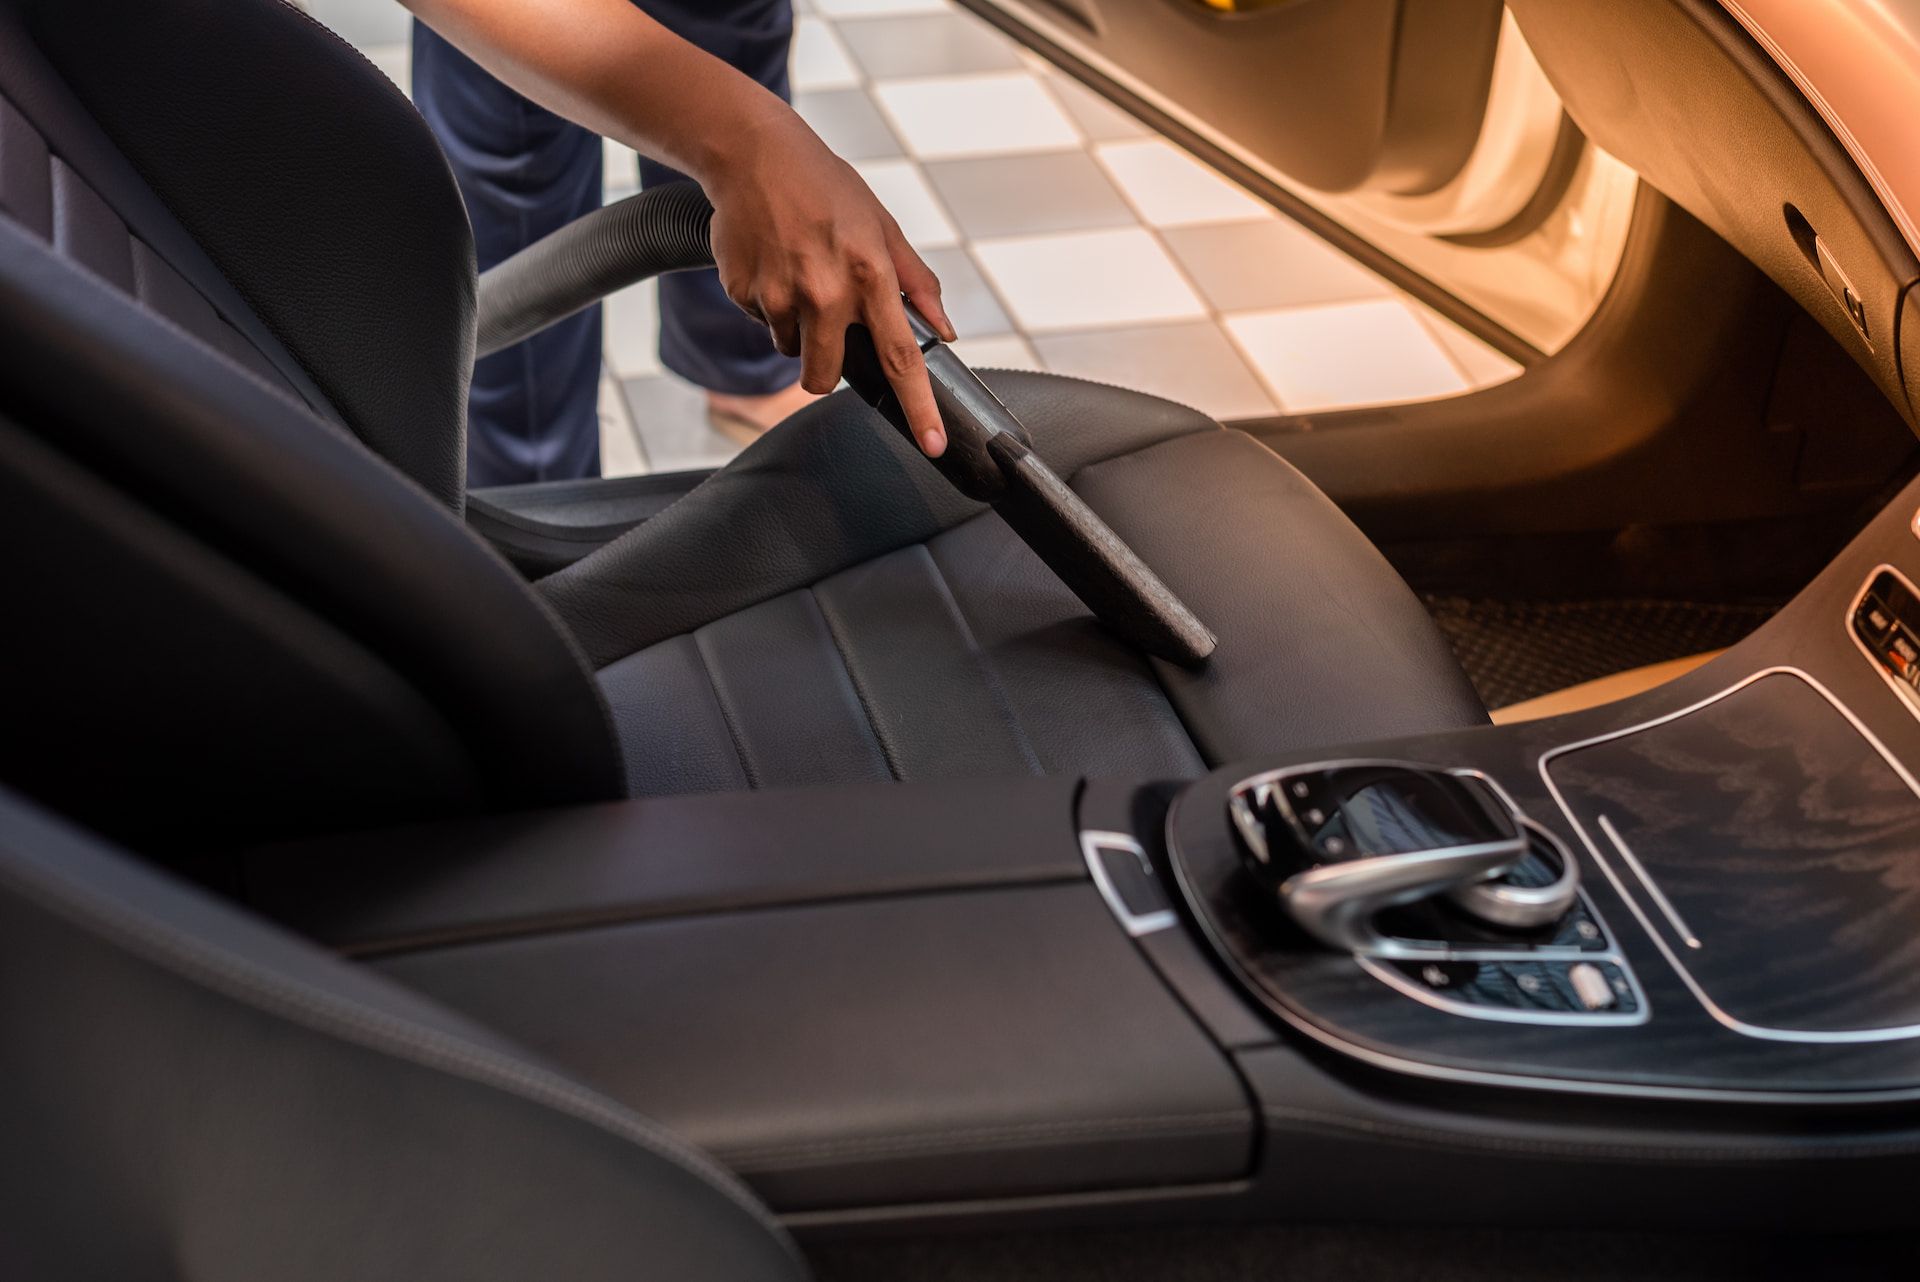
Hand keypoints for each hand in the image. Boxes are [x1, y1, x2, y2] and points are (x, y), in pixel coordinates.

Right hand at [705, 114, 955, 455]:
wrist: (754, 154)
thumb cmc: (826, 188)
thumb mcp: (883, 226)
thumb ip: (916, 283)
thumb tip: (944, 330)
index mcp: (869, 274)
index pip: (901, 357)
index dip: (919, 407)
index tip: (933, 444)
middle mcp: (825, 290)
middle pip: (824, 377)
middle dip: (825, 367)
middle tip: (825, 323)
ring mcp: (780, 293)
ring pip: (790, 350)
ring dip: (796, 328)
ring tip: (798, 274)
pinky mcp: (743, 290)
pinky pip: (762, 322)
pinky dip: (768, 303)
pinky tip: (773, 262)